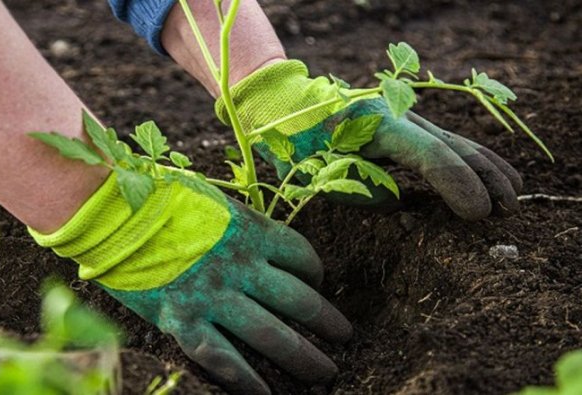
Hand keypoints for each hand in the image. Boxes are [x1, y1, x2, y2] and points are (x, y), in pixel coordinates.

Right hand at [31, 173, 351, 393]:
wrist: (110, 211)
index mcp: (250, 230)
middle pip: (298, 300)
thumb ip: (240, 224)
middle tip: (345, 337)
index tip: (318, 284)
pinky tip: (268, 393)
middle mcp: (240, 266)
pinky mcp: (183, 320)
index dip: (316, 273)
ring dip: (304, 356)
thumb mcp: (213, 200)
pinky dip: (249, 380)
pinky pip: (224, 358)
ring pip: (271, 334)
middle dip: (327, 322)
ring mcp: (213, 296)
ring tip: (326, 373)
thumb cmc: (159, 199)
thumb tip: (261, 241)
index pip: (301, 256)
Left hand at [217, 60, 522, 220]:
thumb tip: (396, 200)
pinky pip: (442, 142)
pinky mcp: (401, 124)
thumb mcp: (317, 172)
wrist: (285, 104)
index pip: (430, 156)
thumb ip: (360, 190)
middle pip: (452, 145)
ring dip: (485, 167)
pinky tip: (487, 171)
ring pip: (453, 140)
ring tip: (513, 192)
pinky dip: (467, 158)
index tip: (479, 214)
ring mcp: (402, 117)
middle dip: (484, 177)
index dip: (458, 185)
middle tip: (508, 210)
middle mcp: (397, 115)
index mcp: (377, 125)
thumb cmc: (294, 141)